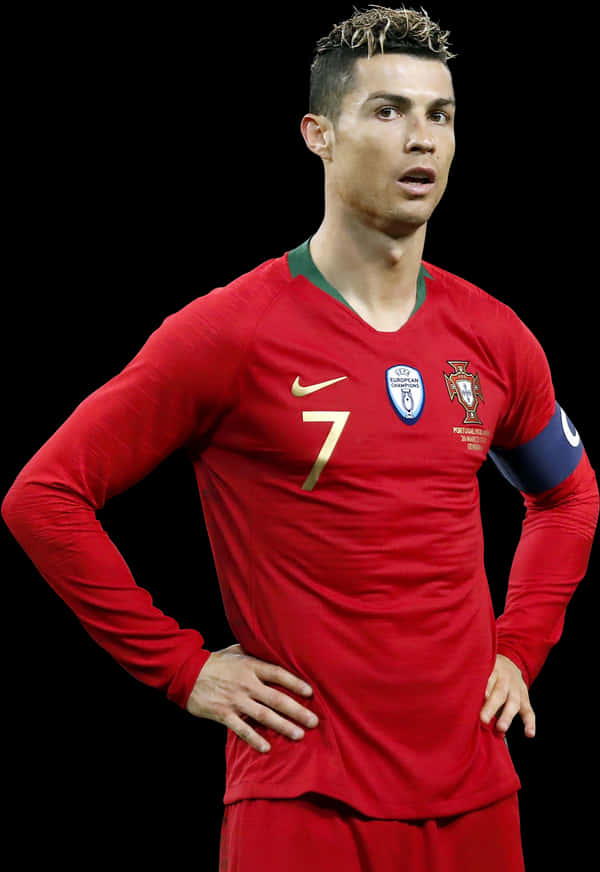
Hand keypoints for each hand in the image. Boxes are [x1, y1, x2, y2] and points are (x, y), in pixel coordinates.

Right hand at [186, 643, 318, 752]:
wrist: (187, 673)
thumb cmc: (216, 661)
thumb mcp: (237, 650)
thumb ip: (256, 652)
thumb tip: (274, 648)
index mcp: (250, 666)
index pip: (278, 674)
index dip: (295, 683)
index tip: (310, 693)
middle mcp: (246, 684)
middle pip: (276, 698)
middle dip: (297, 711)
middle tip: (313, 721)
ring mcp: (235, 700)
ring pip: (263, 716)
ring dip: (283, 726)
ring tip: (299, 735)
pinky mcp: (223, 714)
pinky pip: (242, 729)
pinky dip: (254, 739)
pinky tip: (267, 748)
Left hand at [480, 654, 535, 737]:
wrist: (510, 664)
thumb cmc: (489, 672)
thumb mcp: (482, 671)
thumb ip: (476, 686)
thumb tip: (465, 705)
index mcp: (492, 670)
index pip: (486, 679)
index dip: (481, 689)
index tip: (474, 699)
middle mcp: (505, 679)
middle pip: (499, 692)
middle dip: (491, 707)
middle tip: (483, 719)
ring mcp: (516, 689)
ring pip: (513, 702)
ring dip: (507, 716)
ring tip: (501, 728)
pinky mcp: (525, 698)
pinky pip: (529, 711)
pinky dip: (530, 723)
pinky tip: (529, 734)